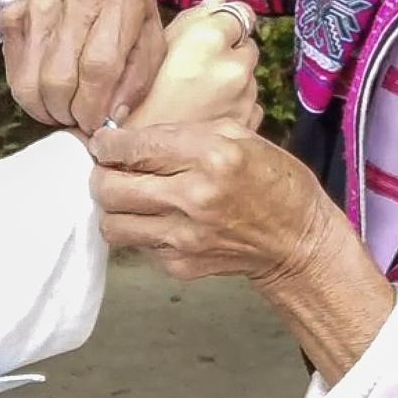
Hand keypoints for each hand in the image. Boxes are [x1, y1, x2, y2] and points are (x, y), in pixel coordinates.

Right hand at [0, 0, 164, 133]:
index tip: (97, 123)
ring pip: (32, 80)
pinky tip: (48, 88)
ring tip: (64, 109)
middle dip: (69, 113)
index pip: (100, 66)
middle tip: (80, 118)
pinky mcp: (13, 12)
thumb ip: (141, 73)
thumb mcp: (150, 27)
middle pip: (60, 78)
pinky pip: (14, 69)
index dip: (95, 105)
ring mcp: (38, 3)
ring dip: (47, 108)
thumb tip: (115, 117)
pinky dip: (29, 92)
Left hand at [89, 118, 396, 384]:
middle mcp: (194, 196)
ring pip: (113, 224)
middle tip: (107, 168)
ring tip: (127, 196)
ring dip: (113, 208)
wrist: (297, 239)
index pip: (136, 148)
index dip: (107, 144)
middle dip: (100, 175)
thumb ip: (186, 133)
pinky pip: (138, 245)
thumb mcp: (239, 135)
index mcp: (211, 155)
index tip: (102, 142)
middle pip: (111, 188)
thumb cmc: (272, 178)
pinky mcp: (181, 264)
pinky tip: (159, 218)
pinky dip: (140, 230)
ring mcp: (185, 236)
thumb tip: (134, 137)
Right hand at [127, 0, 260, 130]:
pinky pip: (250, 104)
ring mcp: (245, 96)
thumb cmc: (134, 99)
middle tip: (197, 72)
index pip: (240, 13)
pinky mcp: (249, 122)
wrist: (135, 157)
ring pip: (248, 77)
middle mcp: (234, 64)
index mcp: (209, 39)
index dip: (225, 24)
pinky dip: (235, 105)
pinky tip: (206, 114)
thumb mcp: (154, 47)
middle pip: (246, 46)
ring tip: (197, 97)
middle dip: (229, 53)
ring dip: (232, 81)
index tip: (212, 35)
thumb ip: (192, 19)